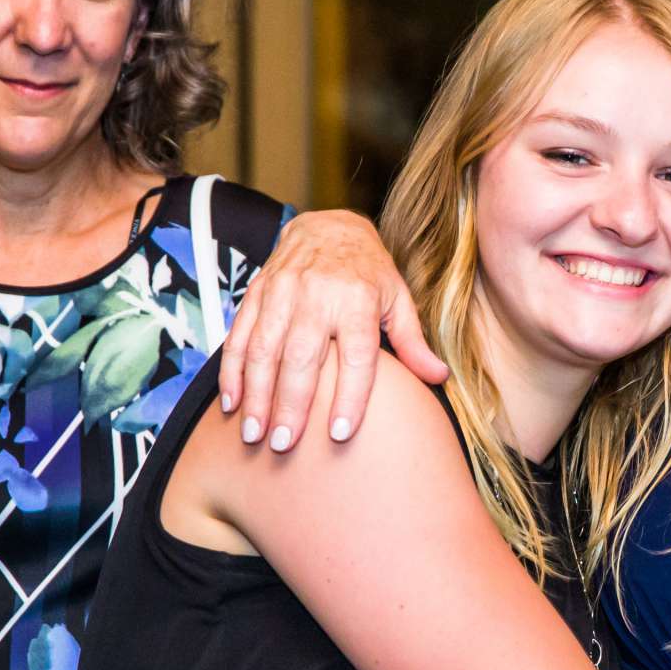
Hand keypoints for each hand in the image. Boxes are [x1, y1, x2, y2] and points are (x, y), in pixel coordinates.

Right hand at [216, 209, 447, 448]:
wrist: (327, 224)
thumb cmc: (368, 271)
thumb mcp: (398, 298)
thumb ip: (412, 340)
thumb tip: (438, 376)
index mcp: (359, 300)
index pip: (357, 356)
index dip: (349, 396)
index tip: (340, 434)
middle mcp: (317, 295)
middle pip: (303, 357)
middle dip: (291, 404)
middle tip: (285, 445)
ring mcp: (282, 292)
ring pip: (264, 349)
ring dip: (257, 395)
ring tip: (254, 434)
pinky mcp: (256, 292)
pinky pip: (240, 335)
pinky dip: (233, 371)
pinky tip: (232, 403)